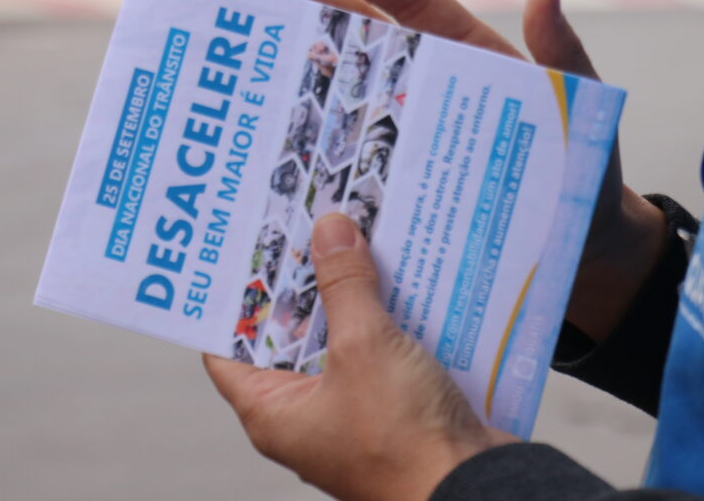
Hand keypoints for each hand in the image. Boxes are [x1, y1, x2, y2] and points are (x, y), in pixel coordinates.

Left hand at [205, 215, 516, 500]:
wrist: (474, 488)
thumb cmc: (403, 444)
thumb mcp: (364, 347)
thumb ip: (344, 286)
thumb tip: (329, 233)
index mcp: (273, 412)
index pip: (229, 348)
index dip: (235, 298)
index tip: (245, 249)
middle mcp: (307, 414)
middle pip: (290, 336)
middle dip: (303, 283)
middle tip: (308, 228)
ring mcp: (353, 411)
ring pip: (342, 339)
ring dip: (351, 294)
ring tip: (356, 237)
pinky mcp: (396, 405)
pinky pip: (383, 350)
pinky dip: (390, 316)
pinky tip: (402, 276)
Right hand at [246, 0, 664, 342]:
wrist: (584, 258)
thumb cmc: (585, 179)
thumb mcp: (579, 114)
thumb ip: (561, 55)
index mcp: (469, 62)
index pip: (417, 7)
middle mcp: (428, 97)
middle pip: (363, 44)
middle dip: (310, 11)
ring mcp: (409, 145)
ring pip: (346, 104)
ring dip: (298, 84)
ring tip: (251, 70)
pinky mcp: (400, 194)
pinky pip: (353, 171)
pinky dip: (316, 164)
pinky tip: (275, 164)